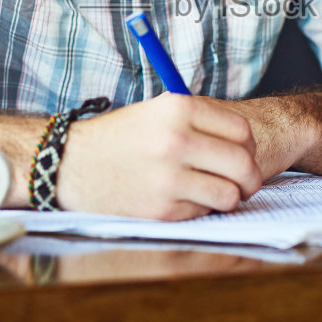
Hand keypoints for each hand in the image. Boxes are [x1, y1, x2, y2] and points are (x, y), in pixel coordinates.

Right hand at [54, 93, 262, 219]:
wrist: (70, 164)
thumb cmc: (119, 138)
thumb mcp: (156, 111)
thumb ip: (200, 120)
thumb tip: (245, 142)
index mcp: (178, 109)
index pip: (241, 131)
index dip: (249, 146)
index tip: (244, 155)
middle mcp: (176, 140)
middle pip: (243, 163)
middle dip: (250, 177)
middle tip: (245, 183)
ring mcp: (170, 177)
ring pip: (230, 194)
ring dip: (230, 197)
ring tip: (217, 194)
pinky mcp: (163, 208)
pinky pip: (204, 212)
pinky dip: (201, 210)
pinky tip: (184, 200)